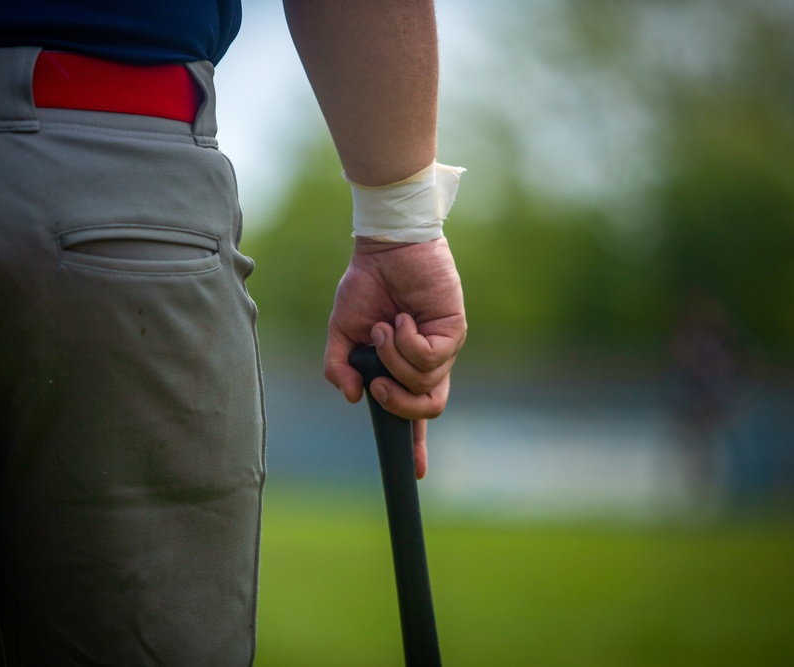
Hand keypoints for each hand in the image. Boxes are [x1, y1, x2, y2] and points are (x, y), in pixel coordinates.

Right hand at [324, 237, 466, 478]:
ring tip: (385, 329)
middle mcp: (426, 363)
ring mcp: (443, 348)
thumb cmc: (366, 287)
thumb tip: (349, 396)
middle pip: (427, 409)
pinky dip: (408, 342)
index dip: (416, 445)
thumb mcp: (342, 332)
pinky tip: (402, 320)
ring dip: (395, 359)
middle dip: (399, 405)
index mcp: (401, 369)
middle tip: (377, 383)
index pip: (413, 414)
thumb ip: (339, 366)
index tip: (418, 474)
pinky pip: (432, 357)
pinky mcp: (454, 331)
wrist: (384, 249)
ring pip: (425, 382)